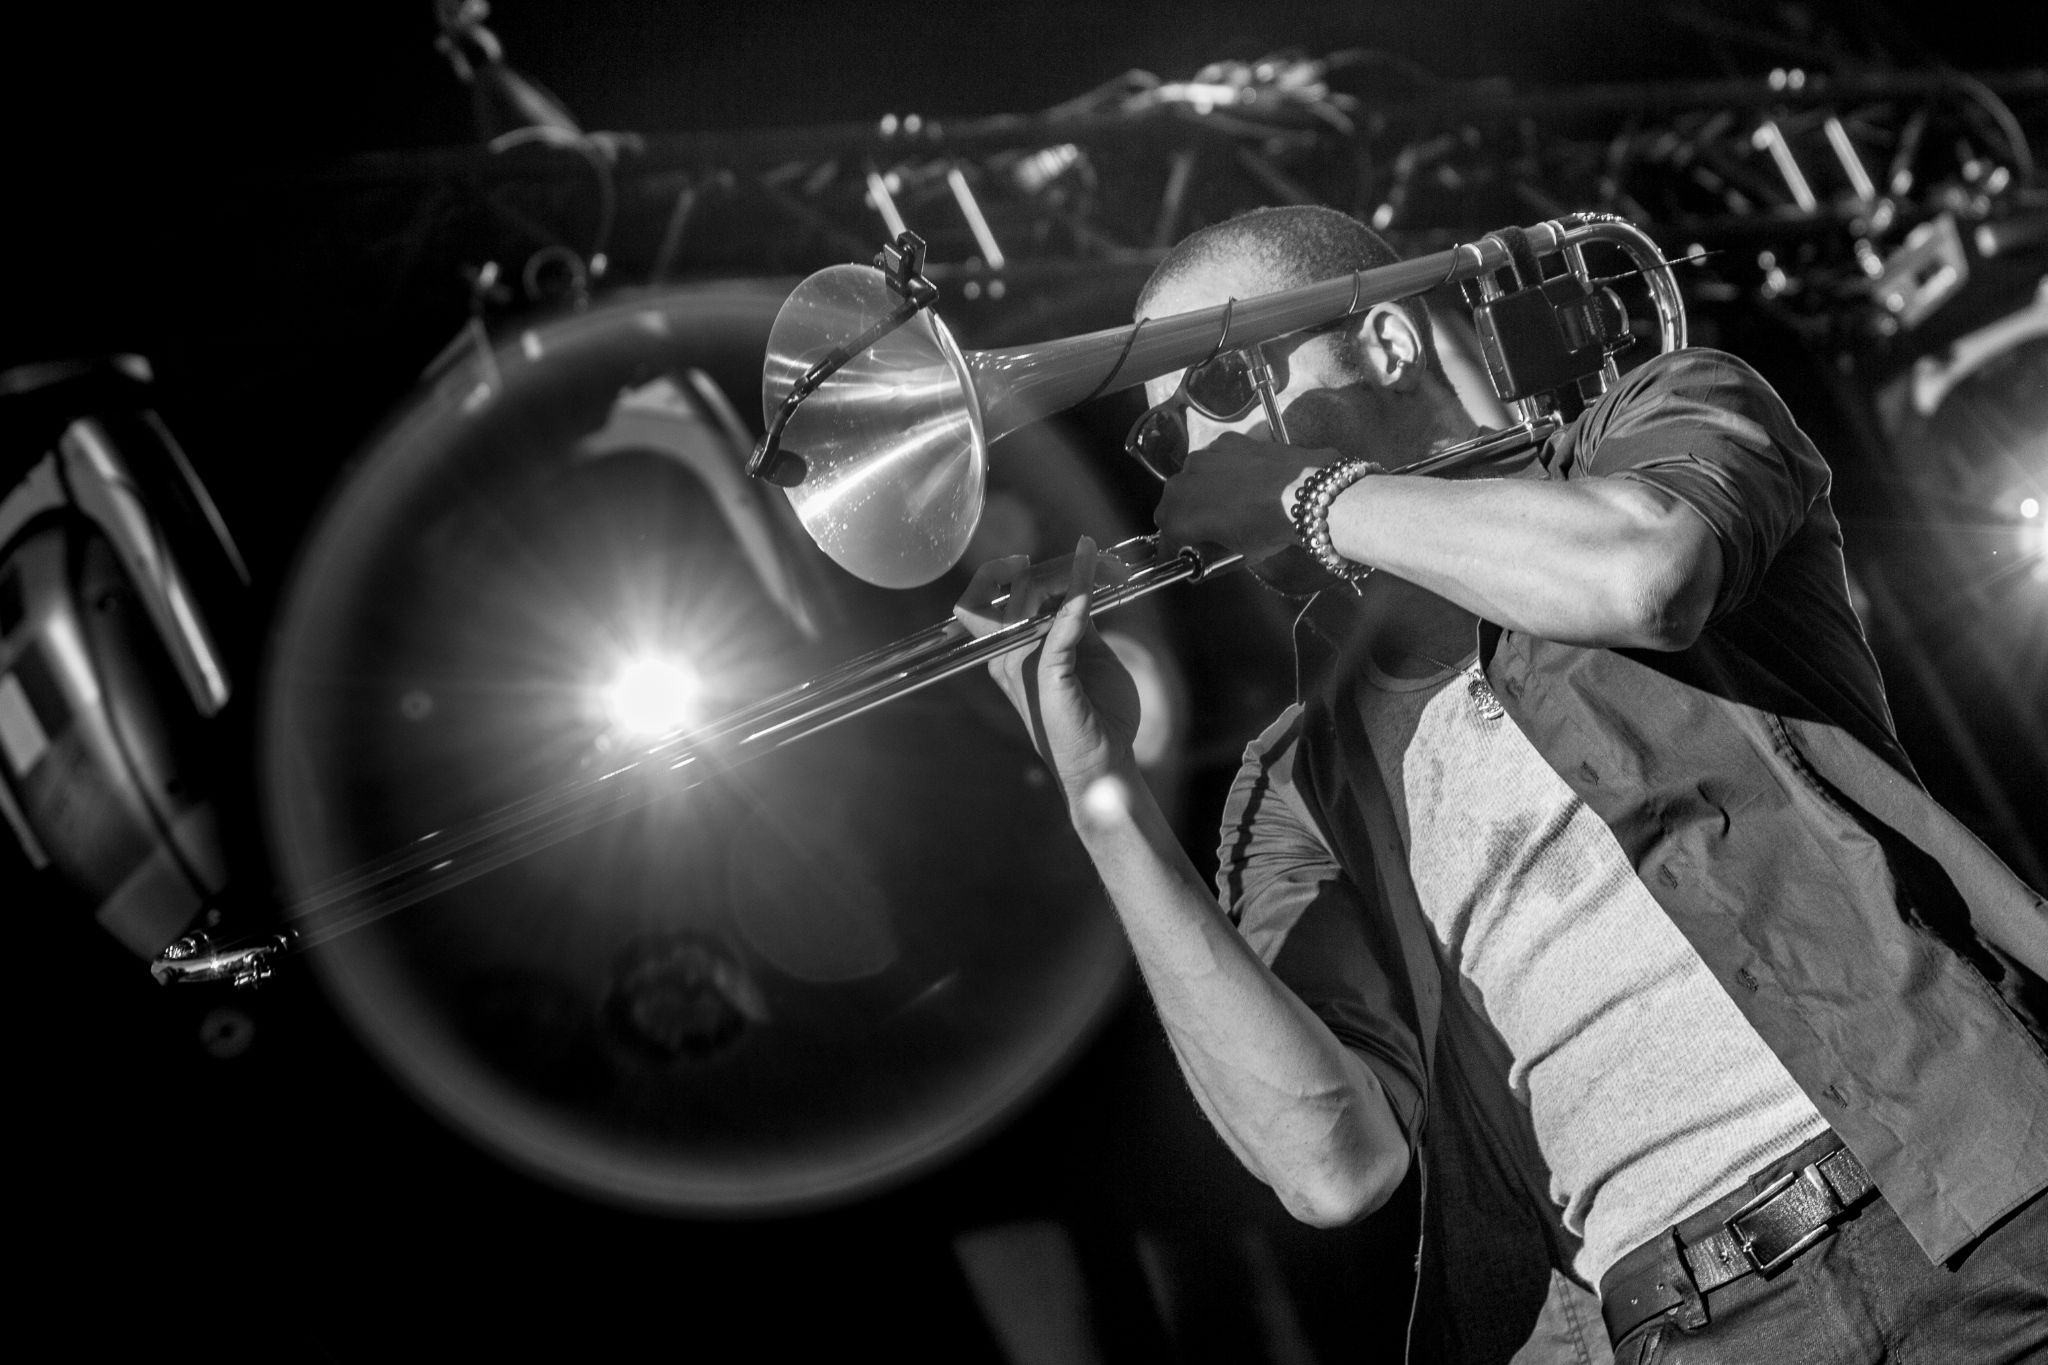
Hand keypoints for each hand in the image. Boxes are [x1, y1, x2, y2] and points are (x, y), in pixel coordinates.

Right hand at [952, 537, 1142, 806]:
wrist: (1106, 760)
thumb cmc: (1096, 714)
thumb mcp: (1084, 654)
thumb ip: (1073, 621)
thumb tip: (1079, 584)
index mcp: (1008, 650)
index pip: (988, 594)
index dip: (1012, 569)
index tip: (1052, 561)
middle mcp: (1005, 656)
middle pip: (1010, 586)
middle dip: (1056, 565)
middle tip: (1101, 561)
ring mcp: (1021, 666)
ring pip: (1028, 595)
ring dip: (1071, 574)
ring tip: (1106, 568)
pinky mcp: (1048, 676)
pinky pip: (1060, 624)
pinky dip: (1078, 594)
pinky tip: (1095, 580)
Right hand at [1154, 432, 1331, 561]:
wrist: (1304, 492)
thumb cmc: (1267, 530)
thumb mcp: (1237, 554)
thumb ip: (1212, 555)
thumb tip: (1203, 556)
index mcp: (1177, 517)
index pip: (1166, 535)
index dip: (1176, 546)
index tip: (1188, 552)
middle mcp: (1181, 483)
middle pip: (1176, 502)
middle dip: (1189, 514)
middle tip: (1213, 526)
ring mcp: (1202, 457)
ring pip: (1194, 475)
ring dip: (1205, 487)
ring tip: (1234, 498)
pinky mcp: (1225, 440)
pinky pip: (1216, 457)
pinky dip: (1225, 466)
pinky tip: (1248, 476)